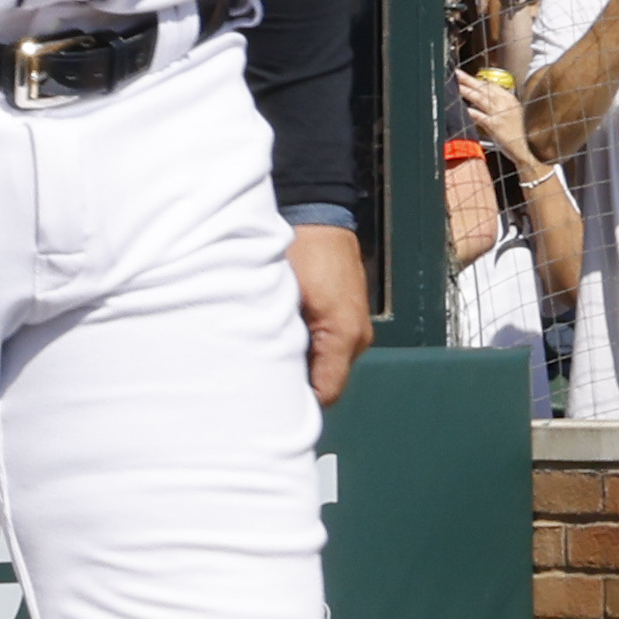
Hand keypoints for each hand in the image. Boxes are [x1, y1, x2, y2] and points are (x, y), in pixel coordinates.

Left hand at [288, 222, 371, 406]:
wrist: (317, 213)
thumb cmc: (300, 251)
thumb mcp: (282, 300)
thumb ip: (280, 344)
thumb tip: (270, 381)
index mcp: (345, 336)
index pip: (326, 395)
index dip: (299, 403)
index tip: (270, 405)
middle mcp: (357, 337)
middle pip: (326, 381)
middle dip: (297, 381)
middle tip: (261, 376)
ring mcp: (355, 326)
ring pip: (325, 363)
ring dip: (301, 360)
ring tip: (271, 350)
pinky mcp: (349, 316)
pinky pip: (328, 344)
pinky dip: (308, 345)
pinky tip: (285, 333)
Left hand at [459, 64, 535, 172]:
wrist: (531, 149)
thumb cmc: (525, 135)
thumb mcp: (516, 115)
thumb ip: (503, 107)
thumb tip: (488, 102)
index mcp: (511, 99)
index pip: (492, 85)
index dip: (479, 80)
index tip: (468, 75)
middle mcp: (505, 103)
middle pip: (483, 88)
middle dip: (468, 80)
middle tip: (457, 73)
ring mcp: (500, 114)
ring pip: (479, 98)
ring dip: (466, 91)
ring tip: (455, 86)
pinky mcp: (495, 126)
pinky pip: (479, 116)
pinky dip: (471, 112)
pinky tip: (463, 108)